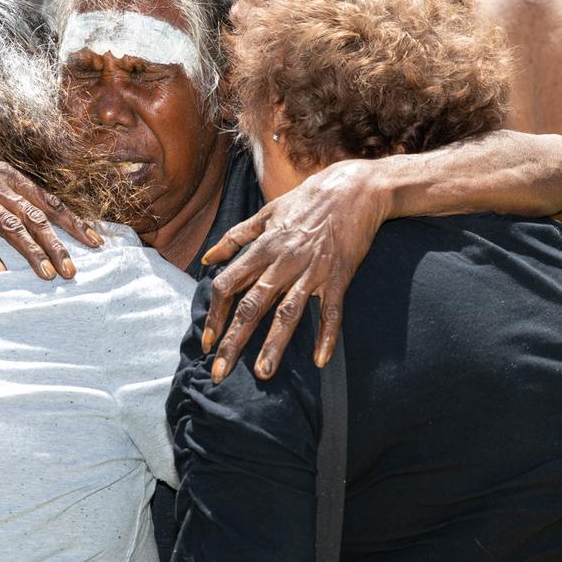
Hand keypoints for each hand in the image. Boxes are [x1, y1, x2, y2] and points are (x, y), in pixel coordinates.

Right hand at [0, 125, 101, 278]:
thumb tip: (39, 214)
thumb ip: (13, 191)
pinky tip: (0, 272)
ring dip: (32, 253)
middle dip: (58, 247)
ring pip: (13, 228)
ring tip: (47, 275)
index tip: (95, 243)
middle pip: (37, 219)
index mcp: (12, 178)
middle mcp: (0, 186)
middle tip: (72, 272)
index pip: (51, 203)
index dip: (75, 224)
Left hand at [201, 160, 389, 381]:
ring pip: (289, 312)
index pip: (228, 285)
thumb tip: (207, 258)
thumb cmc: (307, 200)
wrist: (354, 188)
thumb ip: (235, 238)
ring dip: (274, 344)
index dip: (214, 314)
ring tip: (262, 373)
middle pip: (252, 306)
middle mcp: (283, 262)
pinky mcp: (340, 276)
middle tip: (219, 372)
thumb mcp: (266, 213)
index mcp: (263, 247)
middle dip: (233, 340)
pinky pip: (332, 311)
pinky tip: (320, 361)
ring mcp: (312, 271)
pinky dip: (327, 335)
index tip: (207, 341)